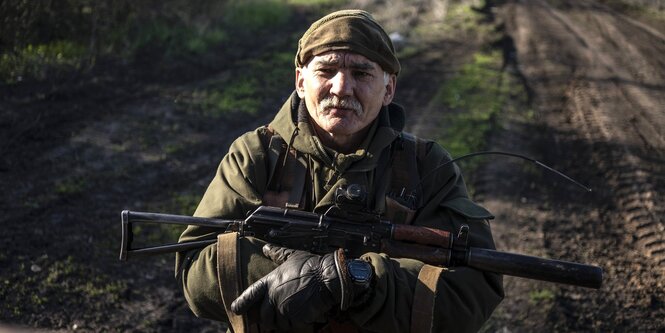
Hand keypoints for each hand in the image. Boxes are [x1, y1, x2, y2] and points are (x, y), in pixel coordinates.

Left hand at [230, 244, 369, 328]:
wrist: (327, 278)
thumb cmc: (311, 266)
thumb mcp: (292, 256)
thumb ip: (277, 253)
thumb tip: (265, 248)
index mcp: (270, 281)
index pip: (250, 294)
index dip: (242, 303)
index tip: (235, 309)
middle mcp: (274, 296)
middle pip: (262, 314)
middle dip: (266, 317)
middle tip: (272, 315)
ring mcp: (284, 308)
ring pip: (276, 322)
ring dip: (281, 320)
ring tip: (289, 313)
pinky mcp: (295, 318)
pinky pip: (290, 325)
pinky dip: (293, 322)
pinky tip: (299, 315)